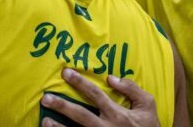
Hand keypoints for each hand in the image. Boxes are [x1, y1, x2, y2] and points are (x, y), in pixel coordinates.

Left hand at [41, 68, 160, 126]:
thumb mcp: (148, 105)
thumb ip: (131, 89)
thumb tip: (111, 77)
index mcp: (118, 114)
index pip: (96, 95)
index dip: (80, 83)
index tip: (65, 73)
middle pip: (81, 116)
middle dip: (63, 106)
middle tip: (45, 98)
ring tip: (44, 120)